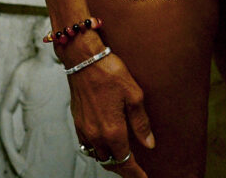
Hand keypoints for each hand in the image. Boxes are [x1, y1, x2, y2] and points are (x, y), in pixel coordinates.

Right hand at [70, 51, 154, 176]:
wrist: (83, 58)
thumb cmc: (109, 71)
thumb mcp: (134, 94)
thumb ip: (141, 123)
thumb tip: (148, 144)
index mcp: (113, 130)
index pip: (125, 162)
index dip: (135, 174)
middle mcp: (96, 134)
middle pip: (110, 162)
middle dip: (123, 169)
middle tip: (134, 170)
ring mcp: (84, 129)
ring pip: (97, 155)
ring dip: (109, 159)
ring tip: (121, 158)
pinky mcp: (77, 121)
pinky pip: (87, 145)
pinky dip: (97, 150)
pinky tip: (104, 143)